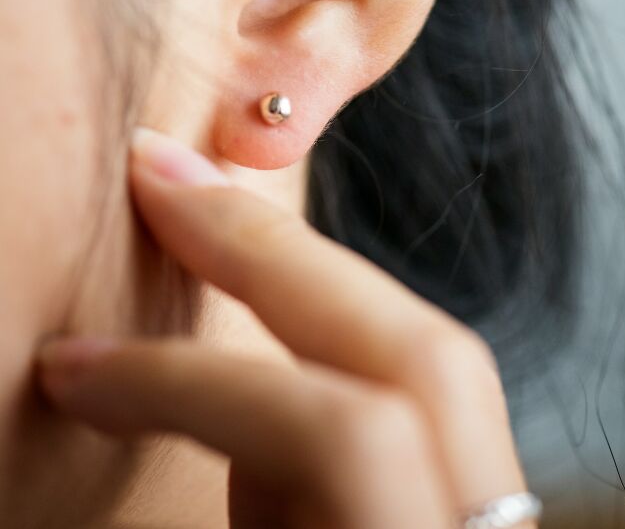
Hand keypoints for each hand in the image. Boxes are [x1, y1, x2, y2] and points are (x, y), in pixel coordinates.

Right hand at [37, 128, 535, 528]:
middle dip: (275, 255)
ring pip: (430, 344)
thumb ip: (214, 500)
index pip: (343, 436)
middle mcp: (480, 528)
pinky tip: (269, 308)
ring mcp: (498, 508)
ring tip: (206, 233)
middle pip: (426, 352)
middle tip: (162, 182)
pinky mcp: (481, 492)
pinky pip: (419, 371)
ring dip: (305, 275)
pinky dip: (335, 319)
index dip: (194, 381)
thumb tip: (91, 391)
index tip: (75, 365)